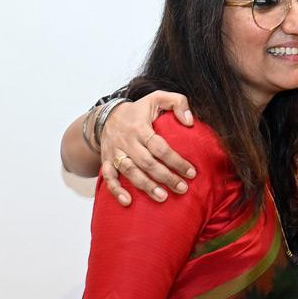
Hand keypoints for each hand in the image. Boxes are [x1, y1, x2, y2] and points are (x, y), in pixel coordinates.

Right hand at [100, 91, 195, 205]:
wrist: (107, 115)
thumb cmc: (139, 110)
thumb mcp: (158, 97)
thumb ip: (178, 102)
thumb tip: (190, 121)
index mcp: (140, 127)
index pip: (160, 146)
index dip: (176, 161)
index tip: (191, 172)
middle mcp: (126, 141)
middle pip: (147, 162)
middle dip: (166, 177)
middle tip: (183, 188)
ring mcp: (115, 152)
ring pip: (129, 171)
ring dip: (146, 186)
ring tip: (163, 197)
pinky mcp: (106, 161)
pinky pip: (108, 177)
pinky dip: (116, 190)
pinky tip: (128, 201)